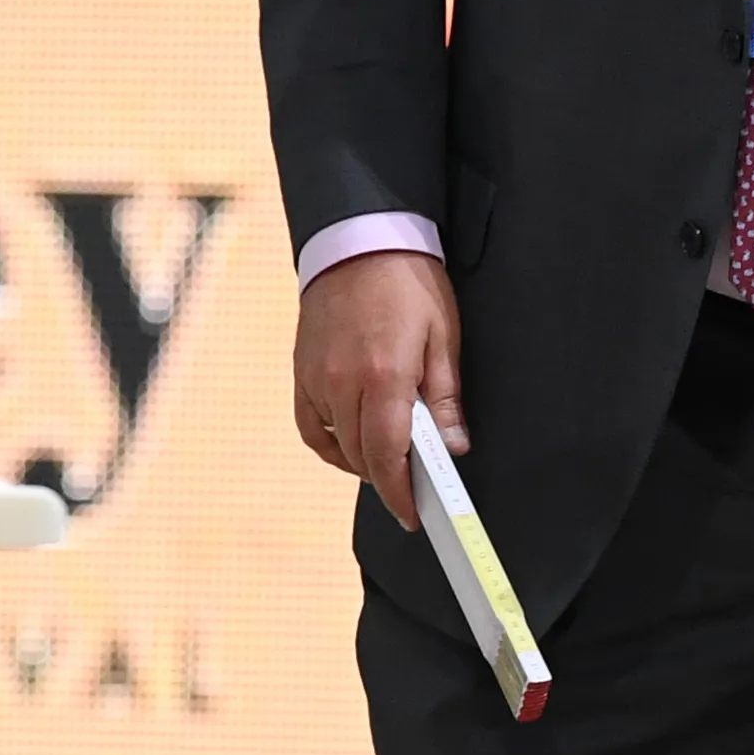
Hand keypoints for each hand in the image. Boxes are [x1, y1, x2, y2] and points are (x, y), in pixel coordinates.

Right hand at [293, 248, 461, 521]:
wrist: (358, 240)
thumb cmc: (408, 283)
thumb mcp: (442, 336)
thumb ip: (443, 397)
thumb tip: (452, 448)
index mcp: (384, 376)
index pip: (388, 456)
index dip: (400, 493)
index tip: (413, 515)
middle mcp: (343, 383)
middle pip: (361, 456)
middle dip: (387, 479)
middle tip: (413, 487)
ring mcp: (316, 378)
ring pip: (336, 444)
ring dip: (362, 460)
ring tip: (389, 458)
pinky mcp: (301, 371)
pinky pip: (311, 426)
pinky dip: (331, 443)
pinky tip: (351, 444)